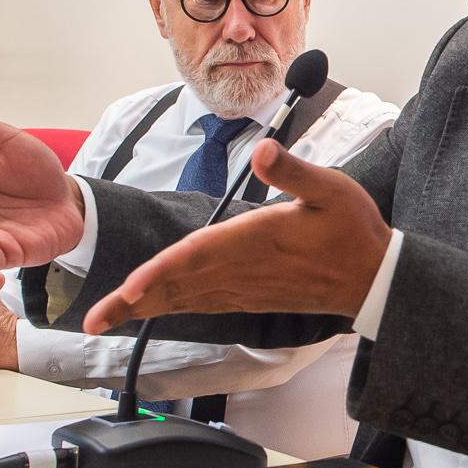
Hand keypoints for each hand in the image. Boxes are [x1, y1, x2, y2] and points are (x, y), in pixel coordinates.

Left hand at [80, 140, 390, 334]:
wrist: (374, 279)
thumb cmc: (354, 232)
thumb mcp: (333, 190)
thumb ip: (295, 171)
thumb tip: (265, 148)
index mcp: (258, 240)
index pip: (199, 257)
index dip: (162, 273)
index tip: (131, 289)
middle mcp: (244, 270)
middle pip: (180, 286)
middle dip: (134, 303)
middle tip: (93, 320)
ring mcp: (246, 288)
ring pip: (186, 299)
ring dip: (146, 308)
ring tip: (107, 317)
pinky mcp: (251, 297)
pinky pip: (203, 304)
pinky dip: (173, 306)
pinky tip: (155, 308)